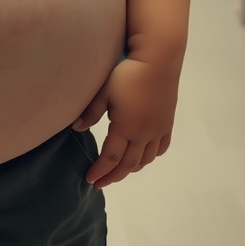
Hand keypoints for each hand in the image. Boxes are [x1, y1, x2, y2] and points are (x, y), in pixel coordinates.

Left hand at [72, 58, 177, 188]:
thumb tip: (77, 128)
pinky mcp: (167, 124)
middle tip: (100, 183)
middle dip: (113, 176)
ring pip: (145, 159)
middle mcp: (144, 134)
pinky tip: (143, 156)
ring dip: (131, 168)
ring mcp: (158, 131)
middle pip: (128, 164)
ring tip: (118, 171)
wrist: (158, 62)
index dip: (100, 171)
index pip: (111, 158)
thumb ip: (91, 112)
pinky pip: (160, 148)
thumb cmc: (127, 74)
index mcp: (126, 128)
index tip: (90, 180)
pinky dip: (150, 157)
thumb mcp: (105, 91)